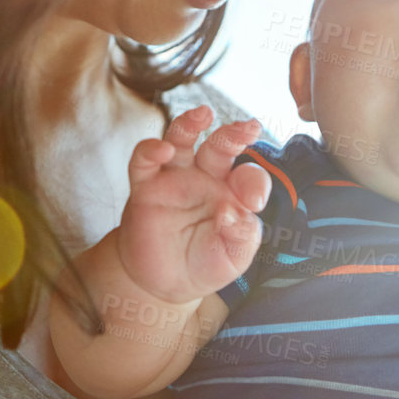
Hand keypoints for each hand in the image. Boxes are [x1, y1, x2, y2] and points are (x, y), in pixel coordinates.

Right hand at [116, 105, 270, 305]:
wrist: (163, 285)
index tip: (254, 203)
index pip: (248, 176)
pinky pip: (144, 160)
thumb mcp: (234, 257)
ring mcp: (174, 179)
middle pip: (219, 146)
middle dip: (233, 135)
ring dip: (190, 123)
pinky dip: (151, 150)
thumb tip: (233, 212)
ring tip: (203, 113)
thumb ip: (242, 237)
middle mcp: (205, 178)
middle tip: (248, 128)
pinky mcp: (145, 187)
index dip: (254, 183)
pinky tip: (162, 149)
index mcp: (232, 193)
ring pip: (181, 139)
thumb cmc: (205, 265)